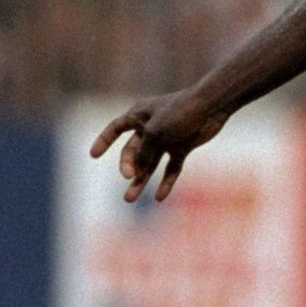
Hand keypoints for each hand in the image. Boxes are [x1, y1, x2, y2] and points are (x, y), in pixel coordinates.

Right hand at [90, 90, 228, 202]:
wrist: (212, 106)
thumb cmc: (180, 112)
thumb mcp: (154, 133)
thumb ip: (143, 153)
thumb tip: (138, 171)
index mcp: (139, 115)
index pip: (115, 128)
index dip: (104, 141)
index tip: (93, 155)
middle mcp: (150, 127)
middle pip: (132, 151)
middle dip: (128, 166)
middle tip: (128, 178)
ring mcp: (167, 139)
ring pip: (150, 164)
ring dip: (141, 180)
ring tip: (129, 200)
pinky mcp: (182, 147)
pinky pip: (171, 168)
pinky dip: (166, 181)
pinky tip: (159, 197)